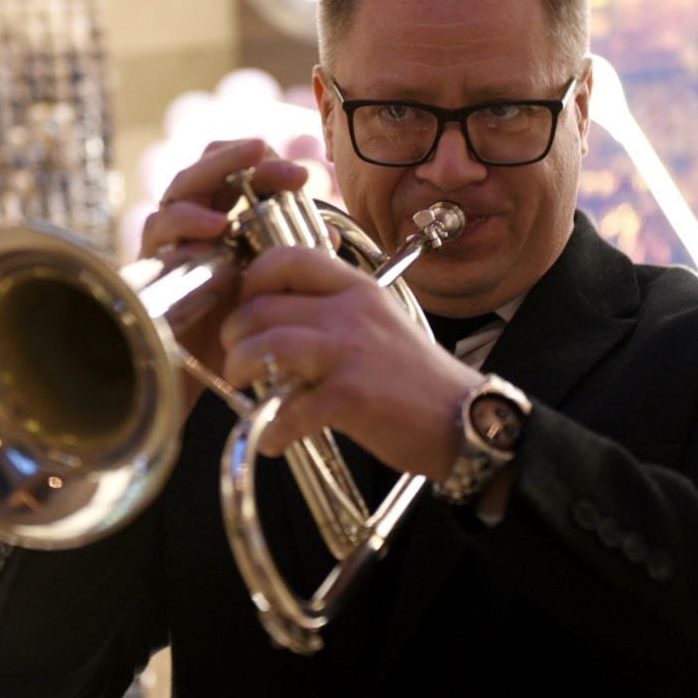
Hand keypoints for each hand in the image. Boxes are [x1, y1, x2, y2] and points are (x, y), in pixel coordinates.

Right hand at [140, 139, 307, 402]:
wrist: (201, 382)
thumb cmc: (236, 333)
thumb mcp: (274, 293)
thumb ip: (298, 262)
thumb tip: (332, 233)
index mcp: (225, 223)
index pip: (238, 176)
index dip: (266, 166)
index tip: (304, 175)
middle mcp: (193, 228)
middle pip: (202, 171)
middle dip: (232, 157)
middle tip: (262, 151)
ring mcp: (169, 245)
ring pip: (175, 196)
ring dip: (203, 185)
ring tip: (234, 197)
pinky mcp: (149, 269)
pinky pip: (158, 237)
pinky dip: (183, 228)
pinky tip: (211, 233)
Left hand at [218, 246, 484, 479]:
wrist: (463, 419)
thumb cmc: (415, 376)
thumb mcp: (380, 319)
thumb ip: (337, 307)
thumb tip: (282, 310)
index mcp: (357, 288)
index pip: (287, 258)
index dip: (252, 279)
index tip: (247, 305)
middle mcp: (351, 312)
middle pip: (262, 307)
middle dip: (234, 335)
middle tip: (238, 357)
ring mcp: (350, 353)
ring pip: (265, 346)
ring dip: (240, 370)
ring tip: (246, 387)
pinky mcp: (350, 397)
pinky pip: (288, 408)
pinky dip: (271, 428)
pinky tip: (274, 439)